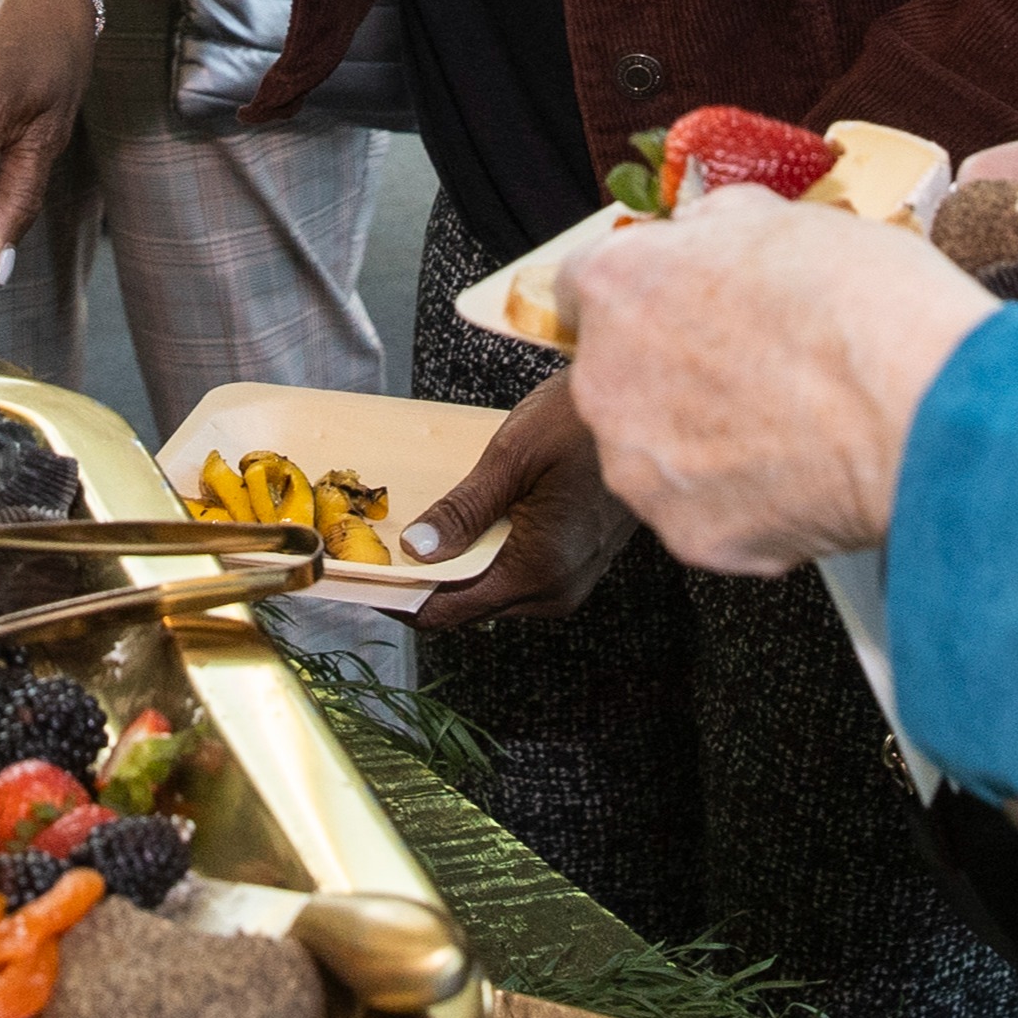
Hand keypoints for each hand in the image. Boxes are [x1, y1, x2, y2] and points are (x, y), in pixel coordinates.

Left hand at [401, 377, 638, 631]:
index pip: (448, 613)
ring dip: (457, 562)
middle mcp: (558, 589)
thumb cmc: (585, 420)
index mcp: (539, 570)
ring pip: (492, 588)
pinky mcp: (579, 563)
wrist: (653, 404)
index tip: (365, 574)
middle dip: (425, 577)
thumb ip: (463, 510)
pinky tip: (474, 516)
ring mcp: (572, 580)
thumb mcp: (512, 457)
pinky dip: (487, 552)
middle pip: (468, 605)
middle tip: (385, 539)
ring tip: (426, 522)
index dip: (400, 598)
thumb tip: (417, 551)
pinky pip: (518, 572)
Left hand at [562, 188, 996, 576]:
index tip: (679, 306)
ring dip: (707, 443)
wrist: (924, 408)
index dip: (645, 295)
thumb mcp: (786, 219)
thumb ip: (719, 226)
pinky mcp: (686, 534)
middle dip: (675, 374)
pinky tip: (804, 474)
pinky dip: (746, 502)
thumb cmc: (868, 308)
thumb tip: (706, 230)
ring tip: (791, 427)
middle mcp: (607, 379)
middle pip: (620, 376)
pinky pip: (705, 515)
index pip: (588, 287)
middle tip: (758, 371)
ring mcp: (641, 466)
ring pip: (658, 453)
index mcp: (621, 286)